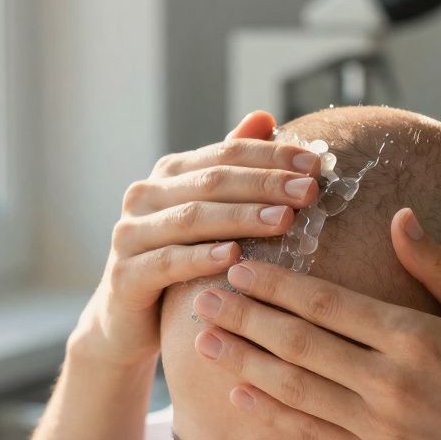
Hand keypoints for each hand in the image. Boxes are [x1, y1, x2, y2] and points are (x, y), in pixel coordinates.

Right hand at [69, 111, 321, 367]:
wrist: (127, 323)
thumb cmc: (180, 264)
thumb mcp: (208, 216)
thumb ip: (231, 170)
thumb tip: (264, 117)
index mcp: (169, 174)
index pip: (226, 153)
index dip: (272, 155)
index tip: (316, 164)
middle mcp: (144, 196)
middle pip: (212, 181)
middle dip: (265, 184)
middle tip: (308, 191)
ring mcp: (130, 234)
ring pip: (192, 218)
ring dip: (241, 217)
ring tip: (283, 219)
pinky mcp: (124, 276)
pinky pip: (167, 262)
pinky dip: (200, 258)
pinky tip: (233, 257)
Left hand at [188, 207, 440, 439]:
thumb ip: (439, 266)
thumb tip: (399, 216)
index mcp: (416, 338)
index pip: (327, 303)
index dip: (276, 284)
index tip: (240, 267)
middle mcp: (390, 383)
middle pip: (298, 343)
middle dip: (243, 318)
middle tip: (201, 297)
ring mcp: (379, 428)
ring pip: (294, 389)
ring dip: (244, 361)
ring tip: (204, 340)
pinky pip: (310, 433)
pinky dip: (271, 411)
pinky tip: (240, 390)